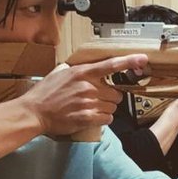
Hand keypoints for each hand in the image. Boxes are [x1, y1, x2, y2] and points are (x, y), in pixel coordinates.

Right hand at [23, 54, 147, 135]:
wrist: (33, 112)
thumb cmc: (45, 93)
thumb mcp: (61, 73)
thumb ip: (79, 70)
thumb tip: (91, 68)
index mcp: (82, 72)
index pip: (111, 64)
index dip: (130, 61)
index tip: (143, 59)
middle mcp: (88, 86)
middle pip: (116, 93)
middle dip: (110, 97)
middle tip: (97, 99)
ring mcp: (88, 102)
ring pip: (113, 107)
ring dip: (105, 109)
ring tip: (90, 108)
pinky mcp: (87, 117)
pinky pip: (107, 118)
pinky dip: (102, 119)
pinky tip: (91, 116)